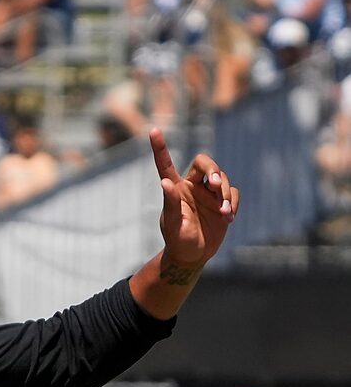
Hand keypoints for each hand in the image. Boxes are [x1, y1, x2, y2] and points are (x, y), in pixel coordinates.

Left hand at [150, 127, 238, 273]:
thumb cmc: (178, 241)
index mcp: (176, 188)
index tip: (153, 130)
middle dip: (213, 171)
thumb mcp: (173, 224)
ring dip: (224, 194)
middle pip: (206, 163)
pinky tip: (228, 218)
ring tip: (223, 213)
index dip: (160, 148)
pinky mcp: (223, 202)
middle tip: (214, 185)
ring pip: (222, 179)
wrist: (193, 256)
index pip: (166, 164)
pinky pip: (233, 193)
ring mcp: (209, 193)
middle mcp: (192, 186)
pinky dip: (232, 203)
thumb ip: (171, 203)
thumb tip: (165, 183)